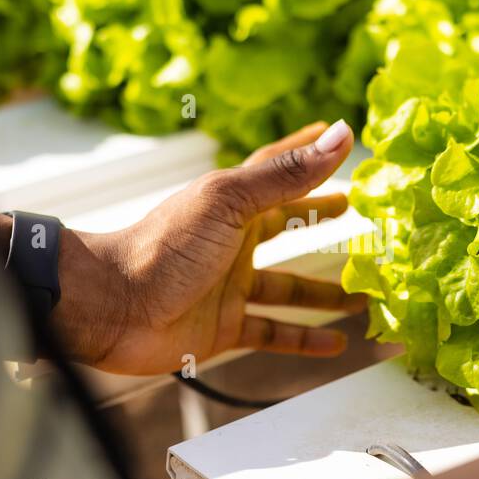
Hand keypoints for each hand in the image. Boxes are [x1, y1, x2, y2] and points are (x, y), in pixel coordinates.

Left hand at [53, 121, 366, 374]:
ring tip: (364, 293)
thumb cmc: (165, 246)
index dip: (306, 154)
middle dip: (317, 220)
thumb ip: (287, 174)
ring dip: (324, 291)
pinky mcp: (224, 327)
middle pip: (284, 228)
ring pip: (288, 287)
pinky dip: (304, 338)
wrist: (114, 307)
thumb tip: (340, 135)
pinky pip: (274, 332)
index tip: (336, 138)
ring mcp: (229, 287)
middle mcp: (231, 243)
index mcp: (231, 203)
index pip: (276, 170)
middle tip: (355, 215)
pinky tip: (335, 343)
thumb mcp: (230, 202)